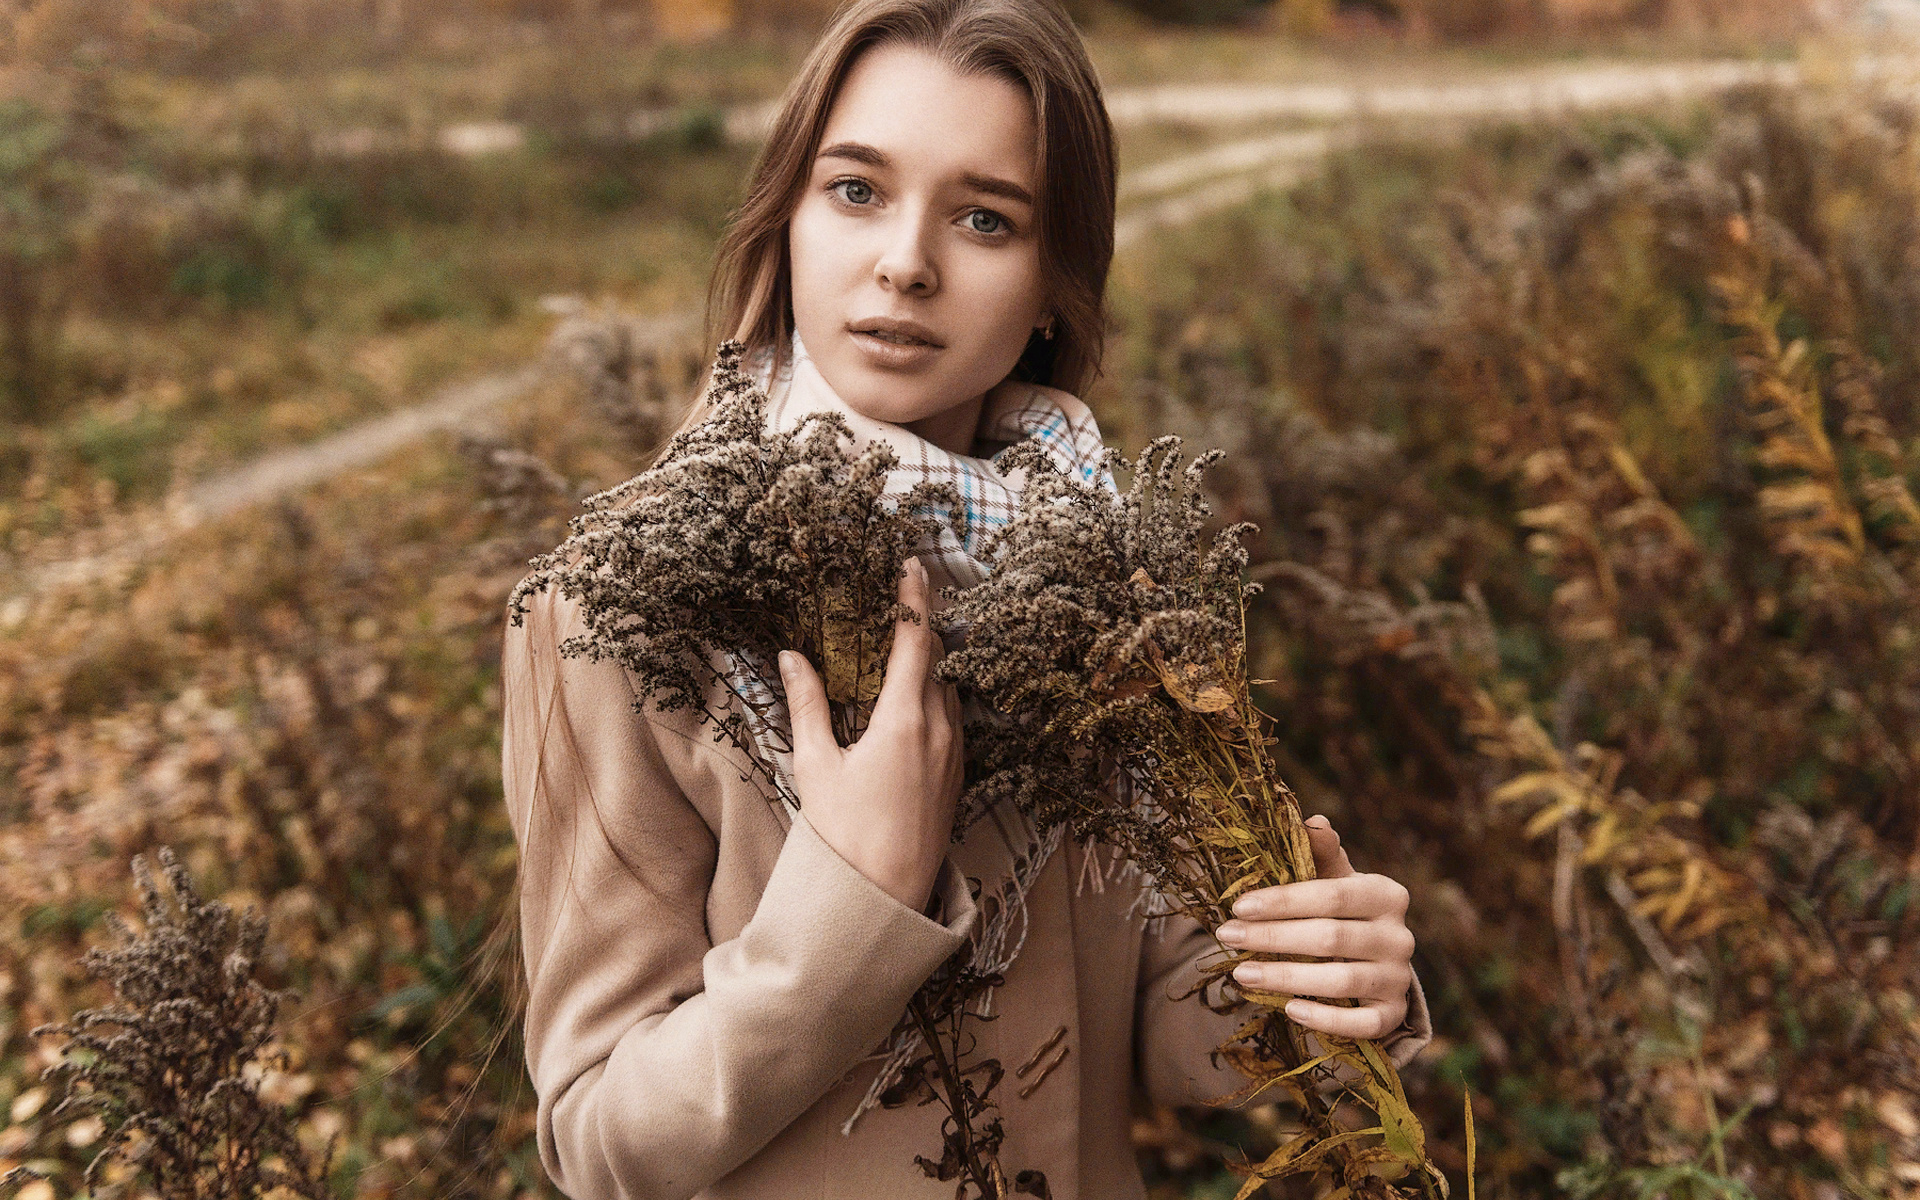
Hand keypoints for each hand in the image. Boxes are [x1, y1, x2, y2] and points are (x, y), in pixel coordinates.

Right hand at [778, 556, 961, 913]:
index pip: (916, 640)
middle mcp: (940, 730)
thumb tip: (791, 656)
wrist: (883, 898)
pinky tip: (911, 704)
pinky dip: (935, 697)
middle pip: (938, 659)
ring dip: (929, 665)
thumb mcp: (816, 765)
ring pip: (948, 690)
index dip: (915, 598)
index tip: (912, 564)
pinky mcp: (958, 776)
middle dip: (921, 627)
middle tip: (901, 600)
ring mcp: (955, 754)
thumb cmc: (843, 835)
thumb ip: (806, 704)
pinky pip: (953, 719)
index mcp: (904, 720)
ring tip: (900, 650)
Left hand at [1212, 815, 1414, 1040]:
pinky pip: (1361, 1024)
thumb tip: (1311, 821)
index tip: (1238, 906)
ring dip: (1286, 978)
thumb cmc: (1343, 912)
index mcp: (1386, 894)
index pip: (1331, 895)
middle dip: (1272, 938)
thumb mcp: (1334, 879)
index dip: (1283, 901)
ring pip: (1341, 982)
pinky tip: (1289, 1009)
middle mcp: (1399, 936)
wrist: (1377, 962)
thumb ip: (1321, 853)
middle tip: (1227, 936)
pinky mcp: (1394, 1015)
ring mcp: (1399, 978)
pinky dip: (1324, 1018)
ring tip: (1242, 973)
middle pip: (1330, 938)